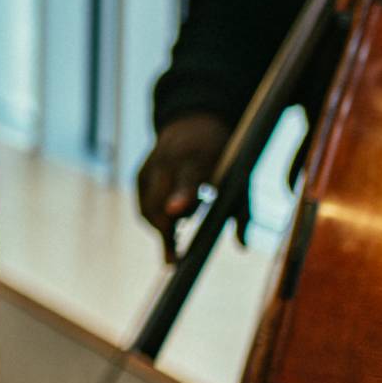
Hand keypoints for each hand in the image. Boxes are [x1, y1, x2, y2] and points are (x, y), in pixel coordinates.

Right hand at [137, 115, 228, 262]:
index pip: (188, 178)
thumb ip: (241, 211)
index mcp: (199, 156)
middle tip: (175, 258)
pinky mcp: (139, 173)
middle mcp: (169, 158)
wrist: (193, 123)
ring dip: (161, 227)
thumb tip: (242, 247)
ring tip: (177, 236)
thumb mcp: (240, 177)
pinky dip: (156, 219)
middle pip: (159, 201)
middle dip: (166, 231)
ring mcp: (150, 165)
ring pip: (147, 208)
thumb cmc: (223, 155)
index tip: (176, 213)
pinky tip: (173, 221)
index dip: (182, 195)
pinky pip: (143, 205)